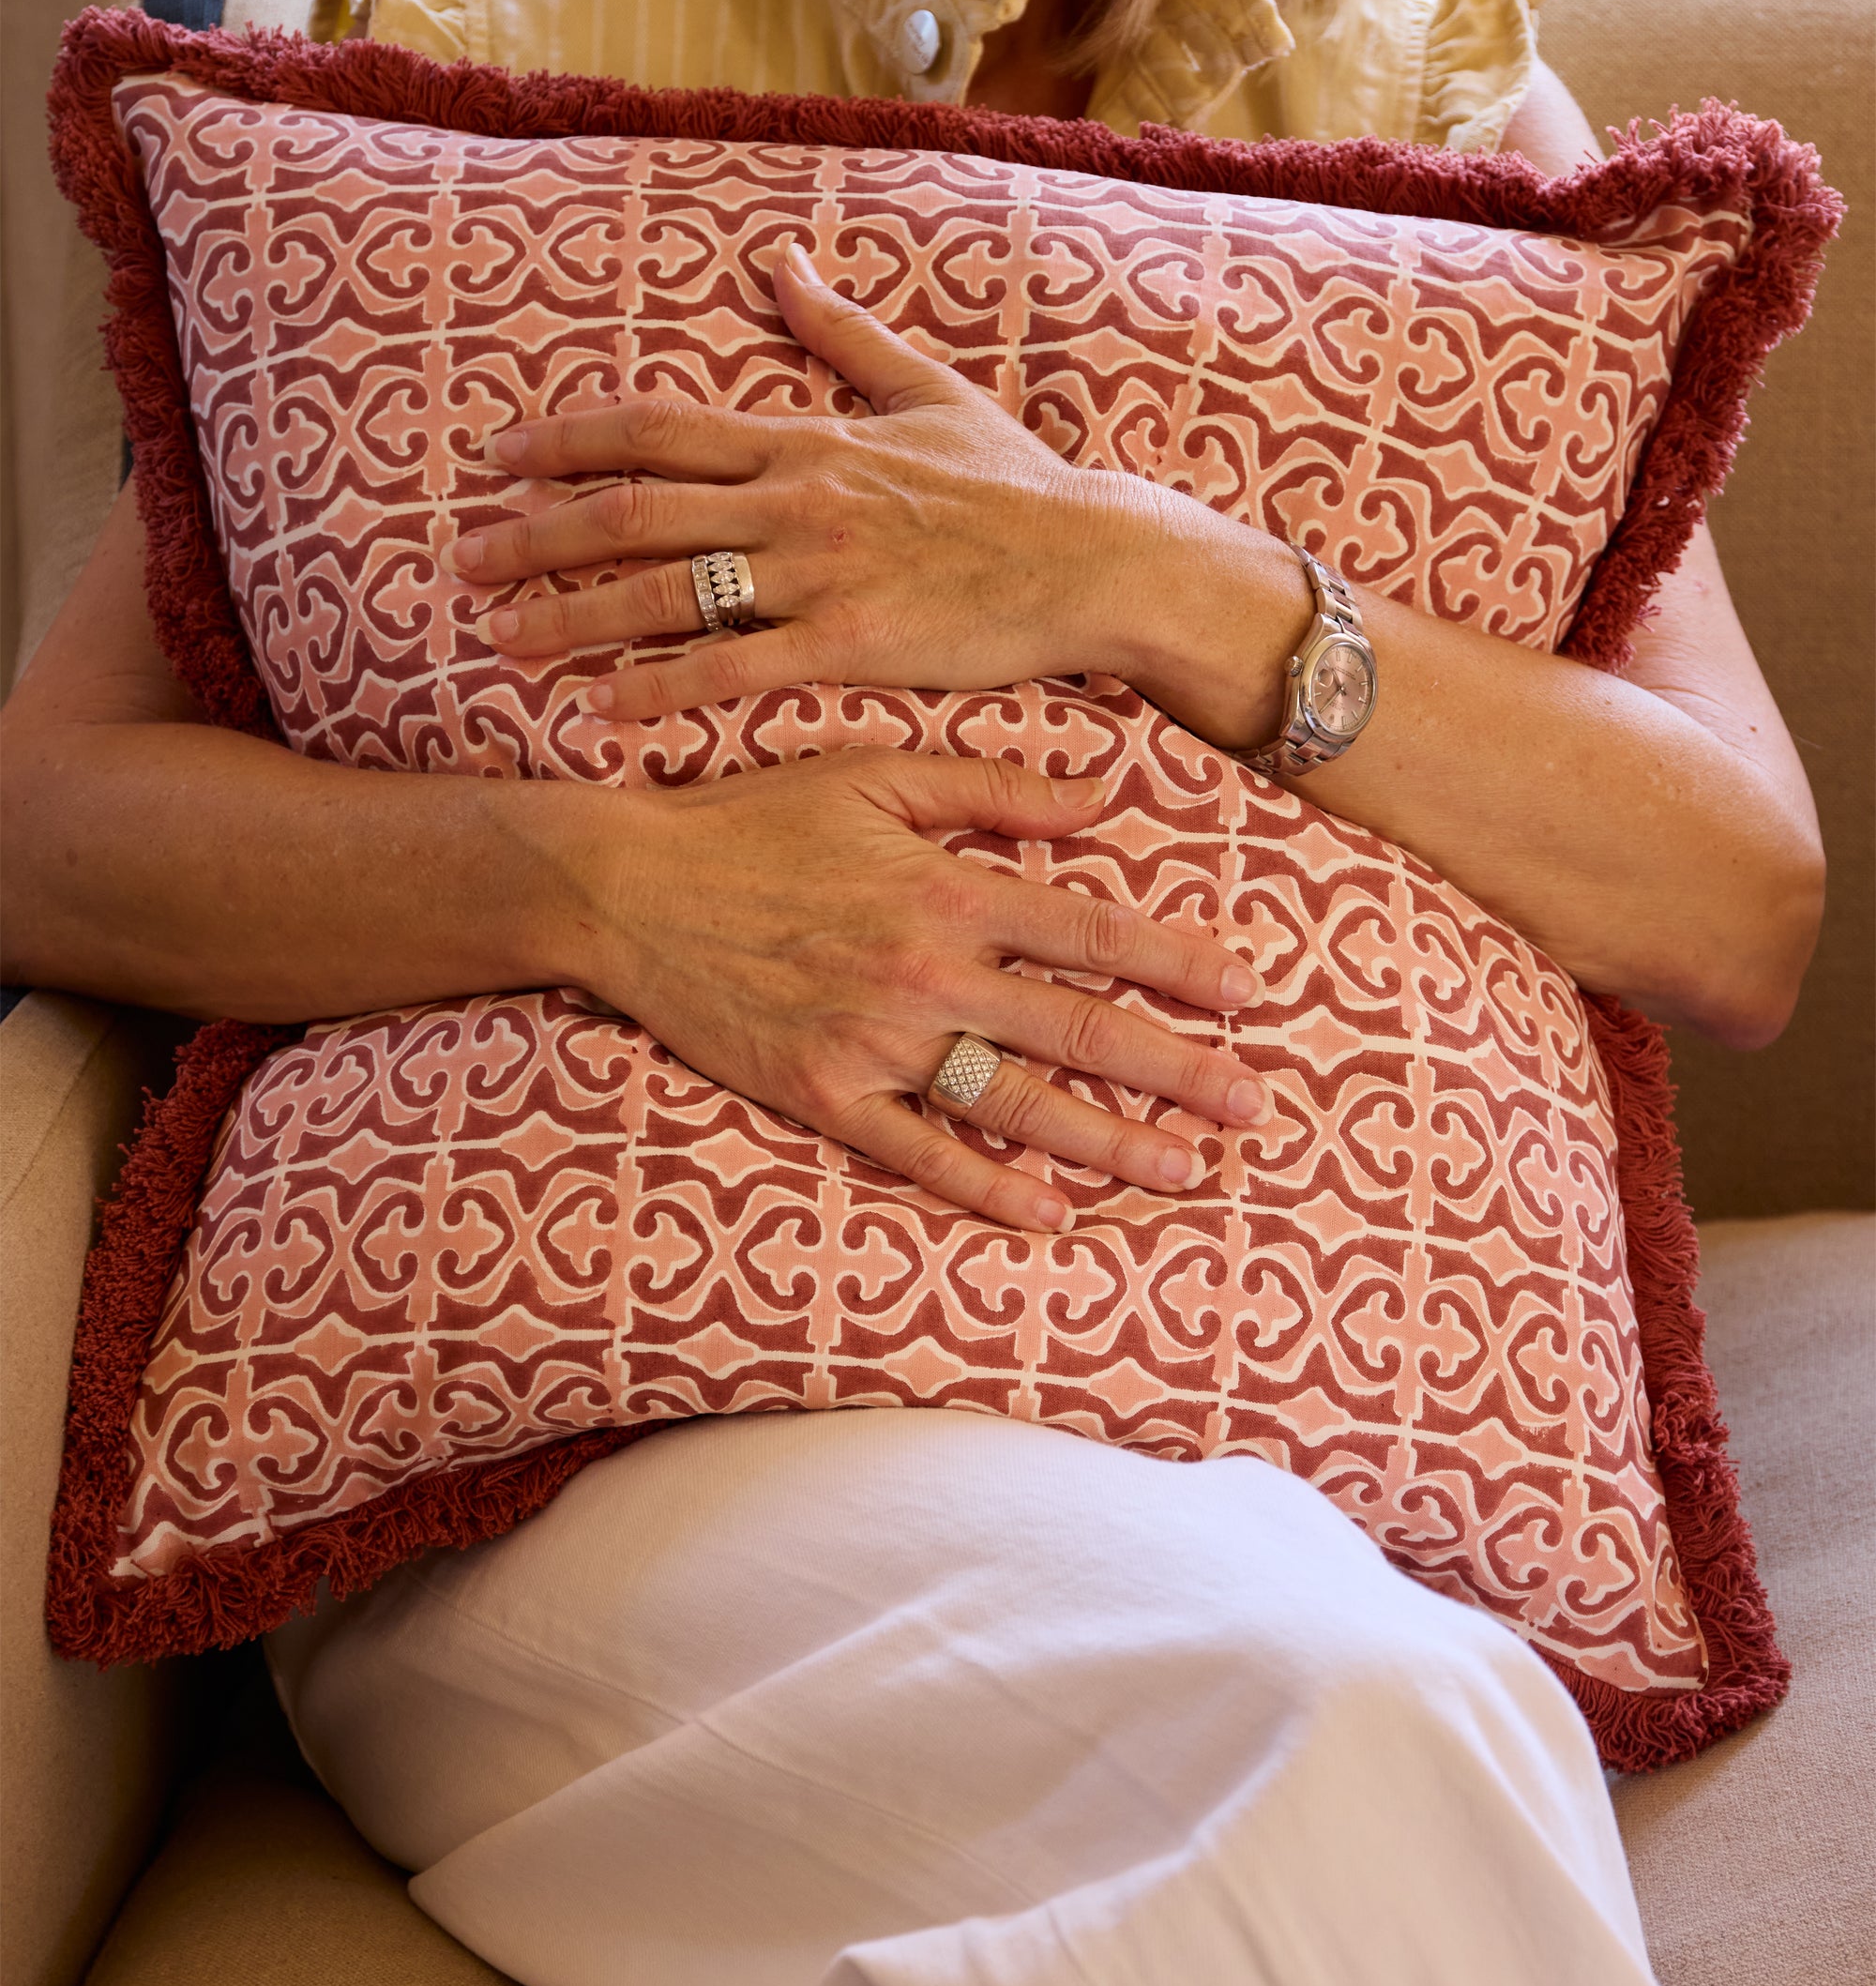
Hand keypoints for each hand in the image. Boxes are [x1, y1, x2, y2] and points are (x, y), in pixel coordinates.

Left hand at [445, 242, 1262, 722]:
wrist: (1091, 559)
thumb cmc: (1014, 486)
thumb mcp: (927, 389)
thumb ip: (841, 334)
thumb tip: (779, 266)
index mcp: (803, 439)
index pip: (656, 430)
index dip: (566, 444)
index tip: (498, 460)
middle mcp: (792, 500)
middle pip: (634, 513)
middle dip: (537, 536)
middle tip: (466, 563)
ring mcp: (817, 573)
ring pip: (666, 593)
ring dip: (574, 615)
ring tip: (506, 638)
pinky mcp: (849, 642)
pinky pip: (733, 669)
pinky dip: (662, 690)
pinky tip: (604, 710)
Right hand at [563, 749, 1267, 1232]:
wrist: (627, 885)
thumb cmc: (755, 818)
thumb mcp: (873, 773)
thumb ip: (992, 788)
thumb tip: (1103, 799)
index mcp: (946, 889)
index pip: (1092, 930)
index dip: (1178, 962)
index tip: (1247, 990)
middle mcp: (923, 973)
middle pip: (1077, 1029)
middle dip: (1176, 1069)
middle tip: (1252, 1104)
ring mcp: (873, 1044)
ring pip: (1014, 1103)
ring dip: (1108, 1141)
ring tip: (1184, 1169)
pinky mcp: (820, 1095)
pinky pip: (918, 1152)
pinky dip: (987, 1186)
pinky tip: (1051, 1212)